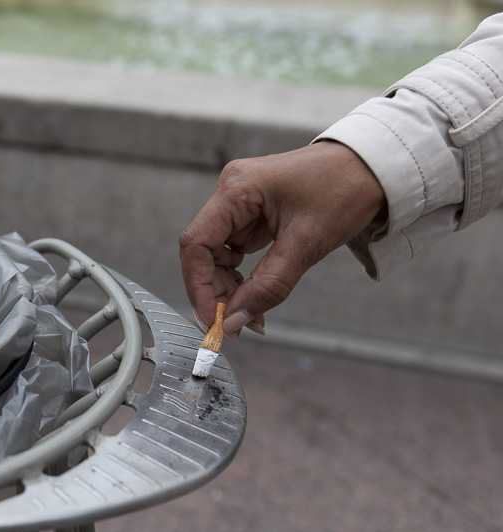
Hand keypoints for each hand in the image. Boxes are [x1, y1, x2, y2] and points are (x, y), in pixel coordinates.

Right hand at [178, 141, 386, 336]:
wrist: (375, 167)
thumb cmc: (346, 189)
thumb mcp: (308, 243)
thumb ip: (268, 285)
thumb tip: (235, 320)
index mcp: (237, 189)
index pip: (197, 245)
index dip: (199, 287)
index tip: (214, 320)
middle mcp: (231, 192)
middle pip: (204, 253)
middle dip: (216, 292)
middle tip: (236, 324)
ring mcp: (240, 202)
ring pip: (217, 255)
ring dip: (229, 288)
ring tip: (252, 314)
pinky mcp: (252, 213)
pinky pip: (235, 250)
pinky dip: (242, 276)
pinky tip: (256, 294)